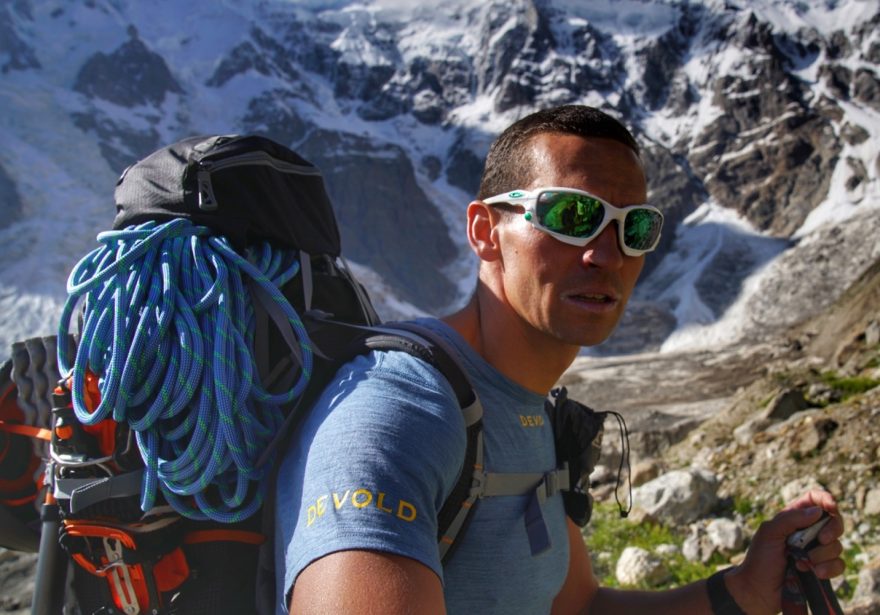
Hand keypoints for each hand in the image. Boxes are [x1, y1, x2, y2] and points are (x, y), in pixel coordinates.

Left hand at [724, 489, 844, 613]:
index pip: (813, 500)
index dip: (825, 499)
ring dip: (822, 554)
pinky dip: (829, 568)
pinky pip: (838, 564)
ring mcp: (815, 551)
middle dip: (832, 529)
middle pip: (833, 521)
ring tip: (804, 562)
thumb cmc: (760, 559)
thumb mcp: (770, 533)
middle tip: (822, 538)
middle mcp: (807, 532)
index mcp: (792, 518)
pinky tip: (814, 572)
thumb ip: (791, 519)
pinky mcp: (822, 568)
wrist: (759, 590)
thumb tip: (817, 511)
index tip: (831, 507)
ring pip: (836, 545)